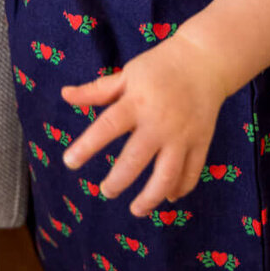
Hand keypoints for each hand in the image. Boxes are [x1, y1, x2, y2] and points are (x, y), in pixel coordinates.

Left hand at [59, 35, 230, 217]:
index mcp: (136, 103)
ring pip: (167, 174)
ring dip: (151, 197)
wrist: (205, 61)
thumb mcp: (127, 74)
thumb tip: (65, 95)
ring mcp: (183, 135)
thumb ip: (97, 91)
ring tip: (136, 210)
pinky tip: (168, 197)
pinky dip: (181, 188)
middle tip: (105, 191)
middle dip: (118, 181)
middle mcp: (159, 122)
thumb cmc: (159, 67)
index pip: (107, 128)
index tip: (69, 162)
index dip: (87, 146)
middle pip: (136, 159)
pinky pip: (192, 171)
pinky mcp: (201, 141)